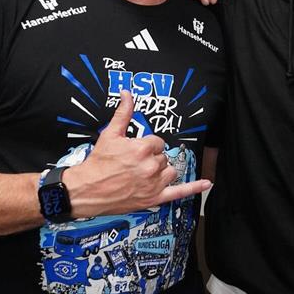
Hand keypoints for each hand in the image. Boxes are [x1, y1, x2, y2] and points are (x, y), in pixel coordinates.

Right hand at [63, 91, 210, 216]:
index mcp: (143, 148)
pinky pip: (179, 192)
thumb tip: (128, 94)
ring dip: (162, 171)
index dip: (147, 145)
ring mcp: (154, 183)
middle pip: (163, 157)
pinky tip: (207, 183)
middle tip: (134, 164)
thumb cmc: (97, 164)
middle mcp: (151, 166)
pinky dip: (194, 187)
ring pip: (170, 171)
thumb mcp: (110, 134)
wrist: (86, 190)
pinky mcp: (154, 198)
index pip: (158, 142)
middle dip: (151, 158)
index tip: (136, 151)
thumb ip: (123, 113)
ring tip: (145, 173)